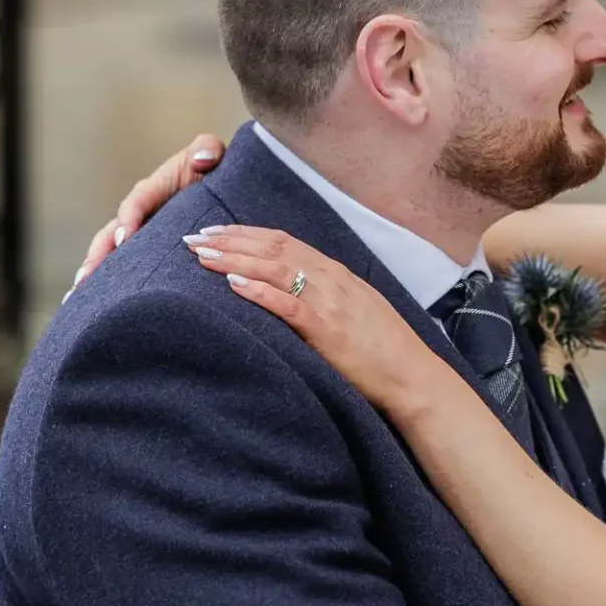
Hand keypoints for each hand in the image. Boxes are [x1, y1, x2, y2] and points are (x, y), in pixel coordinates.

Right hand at [69, 133, 225, 295]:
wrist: (216, 185)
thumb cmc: (211, 167)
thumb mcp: (211, 150)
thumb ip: (207, 148)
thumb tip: (201, 161)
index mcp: (153, 190)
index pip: (138, 201)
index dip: (129, 217)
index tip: (125, 238)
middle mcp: (138, 214)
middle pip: (111, 234)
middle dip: (98, 255)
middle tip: (86, 277)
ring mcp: (138, 235)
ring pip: (110, 255)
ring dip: (95, 274)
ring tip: (79, 296)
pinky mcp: (143, 253)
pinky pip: (122, 269)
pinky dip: (106, 285)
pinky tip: (89, 305)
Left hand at [188, 226, 447, 413]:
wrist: (411, 375)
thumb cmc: (383, 348)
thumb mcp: (354, 308)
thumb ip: (325, 294)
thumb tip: (291, 288)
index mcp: (336, 272)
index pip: (283, 241)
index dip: (245, 233)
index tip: (214, 231)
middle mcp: (330, 278)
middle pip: (272, 248)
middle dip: (229, 240)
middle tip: (193, 237)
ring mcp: (329, 301)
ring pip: (274, 268)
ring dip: (234, 259)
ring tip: (202, 256)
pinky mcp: (327, 329)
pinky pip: (288, 303)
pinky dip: (258, 290)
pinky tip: (232, 283)